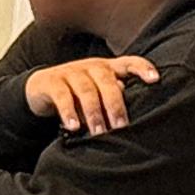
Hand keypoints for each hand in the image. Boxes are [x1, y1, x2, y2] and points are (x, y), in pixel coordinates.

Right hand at [23, 55, 159, 135]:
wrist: (40, 88)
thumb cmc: (77, 94)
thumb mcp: (98, 93)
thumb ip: (113, 99)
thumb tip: (127, 116)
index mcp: (108, 68)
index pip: (129, 62)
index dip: (143, 68)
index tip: (155, 80)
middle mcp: (92, 67)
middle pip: (107, 82)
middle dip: (115, 105)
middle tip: (120, 127)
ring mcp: (71, 72)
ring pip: (86, 90)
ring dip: (93, 113)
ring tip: (98, 132)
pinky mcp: (52, 82)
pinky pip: (62, 96)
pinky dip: (69, 112)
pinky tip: (74, 127)